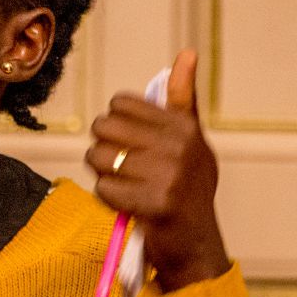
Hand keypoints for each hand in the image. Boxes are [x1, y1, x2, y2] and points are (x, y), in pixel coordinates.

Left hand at [85, 49, 229, 292]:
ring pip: (100, 158)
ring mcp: (168, 175)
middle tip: (120, 166)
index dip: (116, 124)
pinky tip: (126, 203)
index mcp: (184, 126)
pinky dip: (108, 198)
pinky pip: (104, 188)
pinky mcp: (154, 204)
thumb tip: (187, 53)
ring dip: (102, 174)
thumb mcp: (191, 140)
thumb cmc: (188, 188)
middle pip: (104, 128)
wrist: (196, 243)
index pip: (121, 105)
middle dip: (103, 148)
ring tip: (123, 183)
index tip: (131, 142)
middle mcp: (179, 146)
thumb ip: (182, 99)